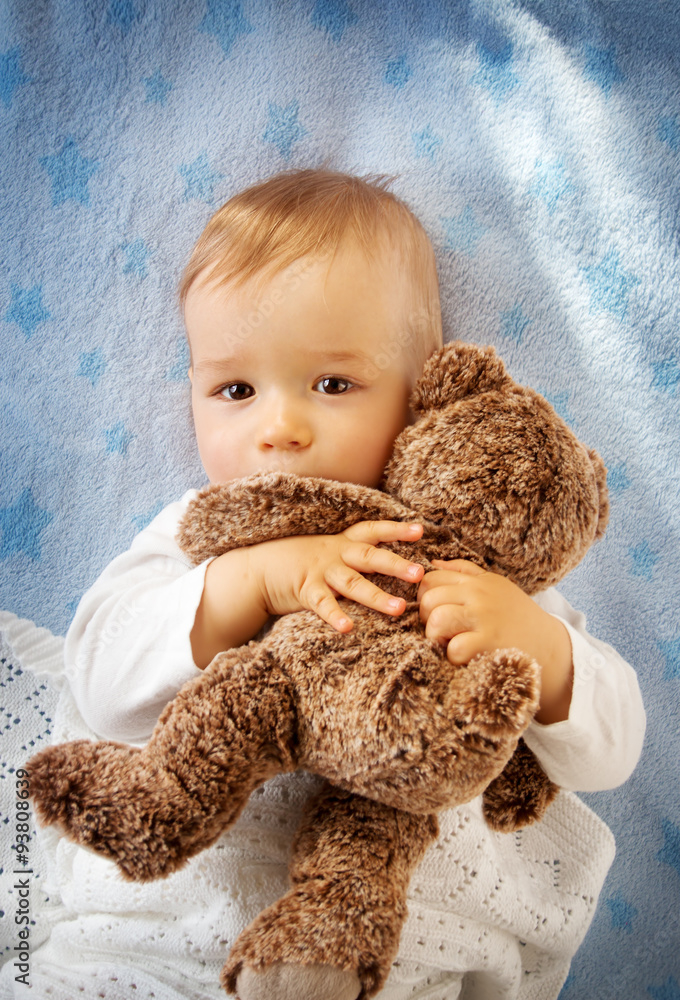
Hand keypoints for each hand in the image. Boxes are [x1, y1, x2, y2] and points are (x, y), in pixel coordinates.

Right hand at [250, 520, 424, 632]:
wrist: (259, 568)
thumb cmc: (301, 561)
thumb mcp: (329, 552)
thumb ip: (355, 557)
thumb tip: (393, 565)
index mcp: (343, 543)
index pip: (373, 531)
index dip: (396, 530)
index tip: (420, 530)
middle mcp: (335, 554)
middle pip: (370, 557)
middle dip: (396, 564)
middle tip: (420, 574)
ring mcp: (321, 572)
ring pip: (353, 583)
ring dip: (376, 596)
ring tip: (399, 609)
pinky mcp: (305, 590)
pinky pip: (322, 604)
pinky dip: (335, 616)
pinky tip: (348, 628)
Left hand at [417, 559, 572, 723]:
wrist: (551, 648)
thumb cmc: (517, 618)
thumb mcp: (495, 586)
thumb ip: (464, 572)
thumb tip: (432, 563)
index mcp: (477, 582)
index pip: (431, 578)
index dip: (424, 598)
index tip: (436, 613)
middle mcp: (479, 595)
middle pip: (428, 600)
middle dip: (427, 620)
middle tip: (443, 633)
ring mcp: (484, 618)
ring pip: (437, 621)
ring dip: (437, 639)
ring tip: (451, 644)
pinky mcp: (489, 643)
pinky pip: (454, 649)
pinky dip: (455, 659)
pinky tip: (468, 657)